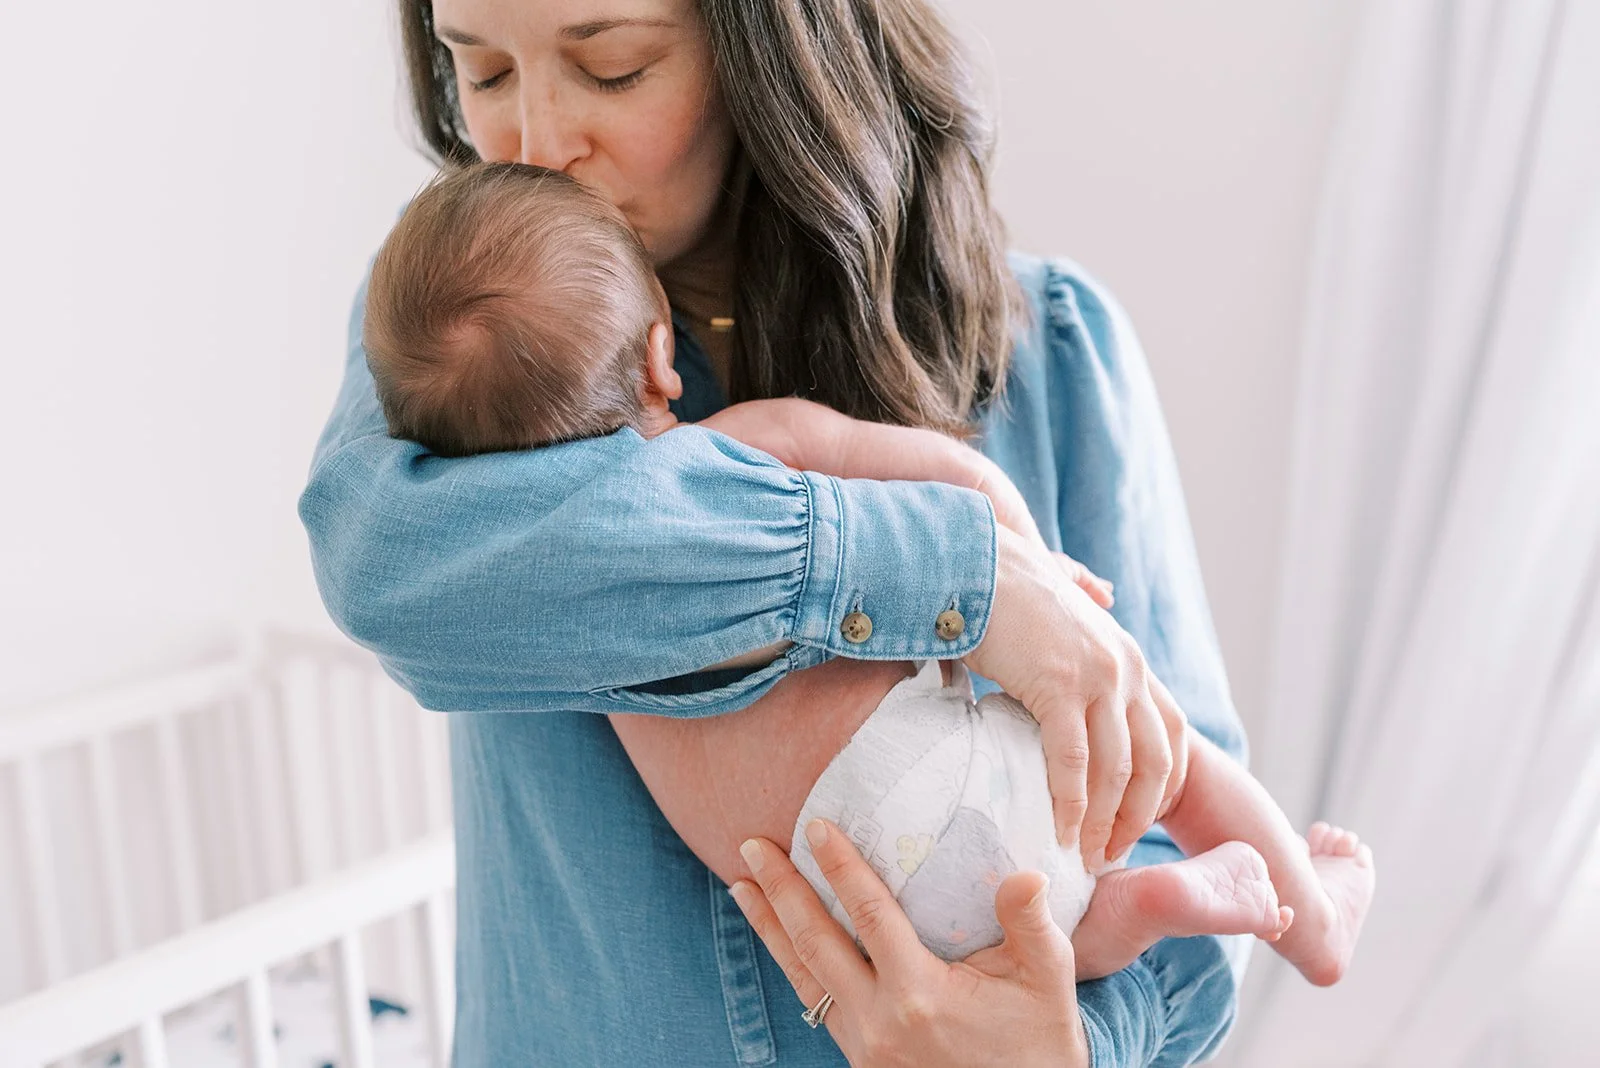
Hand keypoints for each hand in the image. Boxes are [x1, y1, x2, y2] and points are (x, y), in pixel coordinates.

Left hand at [729, 821, 1088, 1067]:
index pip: (869, 916)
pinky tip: (780, 939)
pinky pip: (815, 1002)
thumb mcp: (1047, 982)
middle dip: (780, 890)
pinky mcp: (860, 1060)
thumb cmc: (1039, 1047)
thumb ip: (1031, 924)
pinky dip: (792, 964)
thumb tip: (1026, 874)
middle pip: (815, 942)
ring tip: (741, 886)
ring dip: (769, 927)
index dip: (840, 868)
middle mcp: (879, 1021)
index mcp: (920, 995)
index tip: (815, 827)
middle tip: (751, 846)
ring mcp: (863, 1045)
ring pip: (803, 976)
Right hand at [966, 525, 1181, 867]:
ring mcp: (1098, 676)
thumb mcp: (1061, 592)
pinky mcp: (1059, 686)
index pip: (1171, 735)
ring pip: (1116, 771)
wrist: (971, 562)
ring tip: (1085, 857)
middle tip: (1111, 855)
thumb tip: (1105, 591)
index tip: (1136, 823)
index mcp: (1130, 657)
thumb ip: (1087, 594)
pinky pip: (1073, 762)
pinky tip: (1061, 832)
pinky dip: (1071, 804)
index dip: (1161, 786)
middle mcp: (1127, 668)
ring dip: (1104, 823)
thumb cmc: (1004, 583)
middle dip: (1136, 817)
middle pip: (1153, 763)